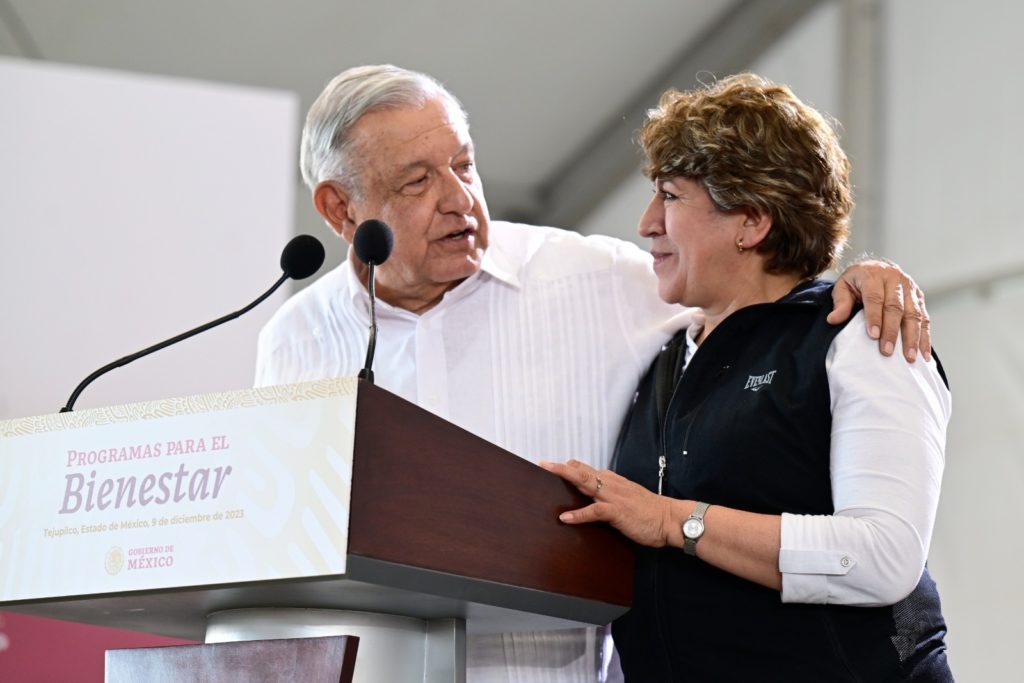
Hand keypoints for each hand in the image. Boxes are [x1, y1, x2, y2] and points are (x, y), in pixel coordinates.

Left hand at [538, 459, 674, 547]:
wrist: (670, 519)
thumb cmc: (650, 512)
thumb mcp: (628, 497)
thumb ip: (611, 494)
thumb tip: (594, 496)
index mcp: (613, 481)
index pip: (587, 469)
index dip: (569, 467)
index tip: (552, 465)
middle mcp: (611, 484)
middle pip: (581, 471)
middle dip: (561, 467)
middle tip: (543, 463)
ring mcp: (614, 497)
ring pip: (585, 482)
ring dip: (565, 477)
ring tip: (547, 473)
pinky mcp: (618, 512)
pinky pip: (595, 511)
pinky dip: (579, 514)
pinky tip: (566, 517)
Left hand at [829, 259, 930, 360]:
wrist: (876, 266)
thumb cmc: (857, 281)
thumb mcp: (843, 286)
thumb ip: (840, 302)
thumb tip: (834, 320)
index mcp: (874, 275)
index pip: (875, 298)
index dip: (874, 317)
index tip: (873, 336)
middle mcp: (895, 279)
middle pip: (896, 307)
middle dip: (892, 331)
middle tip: (887, 351)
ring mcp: (910, 288)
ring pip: (914, 314)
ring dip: (913, 337)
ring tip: (909, 357)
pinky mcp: (919, 297)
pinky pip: (924, 318)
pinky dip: (925, 337)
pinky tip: (923, 353)